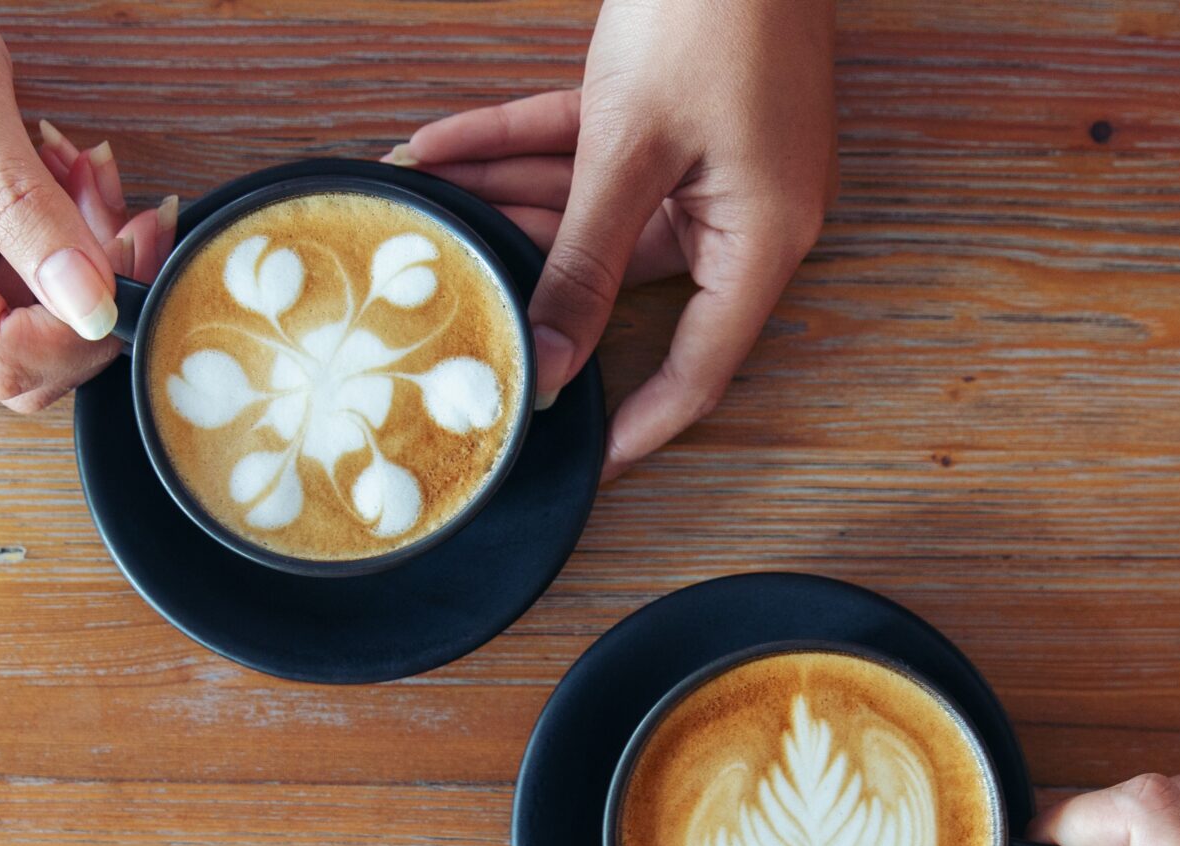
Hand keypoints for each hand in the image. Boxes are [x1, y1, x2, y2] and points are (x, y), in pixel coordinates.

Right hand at [0, 0, 174, 409]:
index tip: (130, 252)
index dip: (82, 328)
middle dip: (94, 296)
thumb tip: (90, 305)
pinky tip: (67, 164)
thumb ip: (21, 203)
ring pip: (33, 307)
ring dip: (87, 252)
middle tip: (132, 212)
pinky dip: (65, 221)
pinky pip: (22, 257)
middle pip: (23, 353)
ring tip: (91, 169)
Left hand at [396, 0, 837, 479]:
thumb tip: (553, 364)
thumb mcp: (631, 150)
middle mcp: (739, 211)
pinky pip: (585, 149)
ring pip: (590, 208)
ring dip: (506, 204)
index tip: (577, 466)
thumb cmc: (712, 16)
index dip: (638, 423)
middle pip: (622, 279)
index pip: (701, 367)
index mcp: (762, 239)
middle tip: (450, 317)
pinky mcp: (671, 112)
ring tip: (418, 214)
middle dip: (529, 285)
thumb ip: (584, 262)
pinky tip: (435, 149)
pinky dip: (517, 146)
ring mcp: (705, 159)